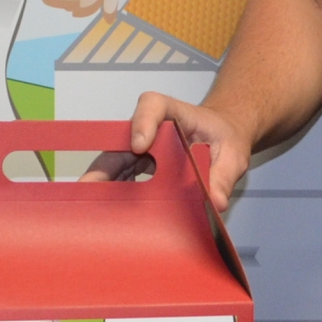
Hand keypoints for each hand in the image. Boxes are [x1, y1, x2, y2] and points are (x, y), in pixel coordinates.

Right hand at [80, 90, 253, 212]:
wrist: (223, 138)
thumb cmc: (225, 138)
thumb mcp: (233, 155)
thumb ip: (224, 176)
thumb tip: (215, 202)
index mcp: (175, 112)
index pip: (152, 106)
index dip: (142, 122)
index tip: (140, 145)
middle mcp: (151, 127)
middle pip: (120, 140)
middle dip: (103, 166)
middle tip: (88, 189)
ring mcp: (140, 146)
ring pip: (114, 161)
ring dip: (101, 185)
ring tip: (89, 210)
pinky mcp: (138, 163)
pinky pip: (121, 177)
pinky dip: (112, 194)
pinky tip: (105, 215)